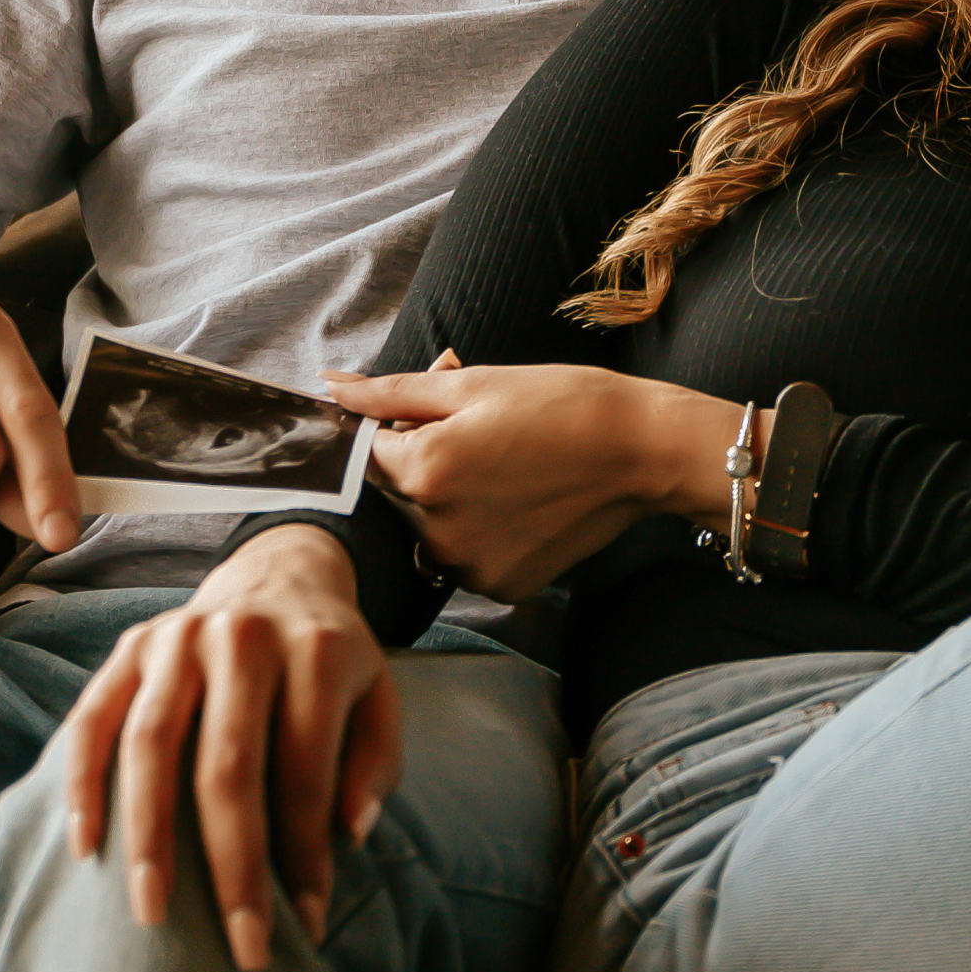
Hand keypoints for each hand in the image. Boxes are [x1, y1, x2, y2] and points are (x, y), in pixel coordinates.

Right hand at [64, 527, 398, 969]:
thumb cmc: (330, 662)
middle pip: (227, 765)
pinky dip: (83, 781)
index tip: (309, 925)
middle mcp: (243, 635)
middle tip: (240, 947)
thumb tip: (351, 832)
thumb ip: (375, 762)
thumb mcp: (379, 697)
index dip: (307, 852)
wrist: (278, 578)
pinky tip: (86, 845)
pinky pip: (93, 717)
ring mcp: (178, 636)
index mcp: (316, 649)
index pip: (306, 768)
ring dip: (148, 835)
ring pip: (150, 743)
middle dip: (232, 866)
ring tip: (150, 911)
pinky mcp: (130, 644)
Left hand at [338, 358, 731, 601]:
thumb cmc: (560, 403)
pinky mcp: (498, 586)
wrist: (640, 450)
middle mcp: (437, 532)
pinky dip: (476, 531)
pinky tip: (517, 503)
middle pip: (395, 495)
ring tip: (502, 467)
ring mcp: (468, 566)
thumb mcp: (473, 385)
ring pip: (426, 529)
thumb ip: (391, 393)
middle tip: (479, 434)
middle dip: (420, 462)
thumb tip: (330, 389)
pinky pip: (462, 556)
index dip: (392, 429)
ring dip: (445, 501)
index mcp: (423, 471)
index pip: (365, 454)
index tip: (427, 417)